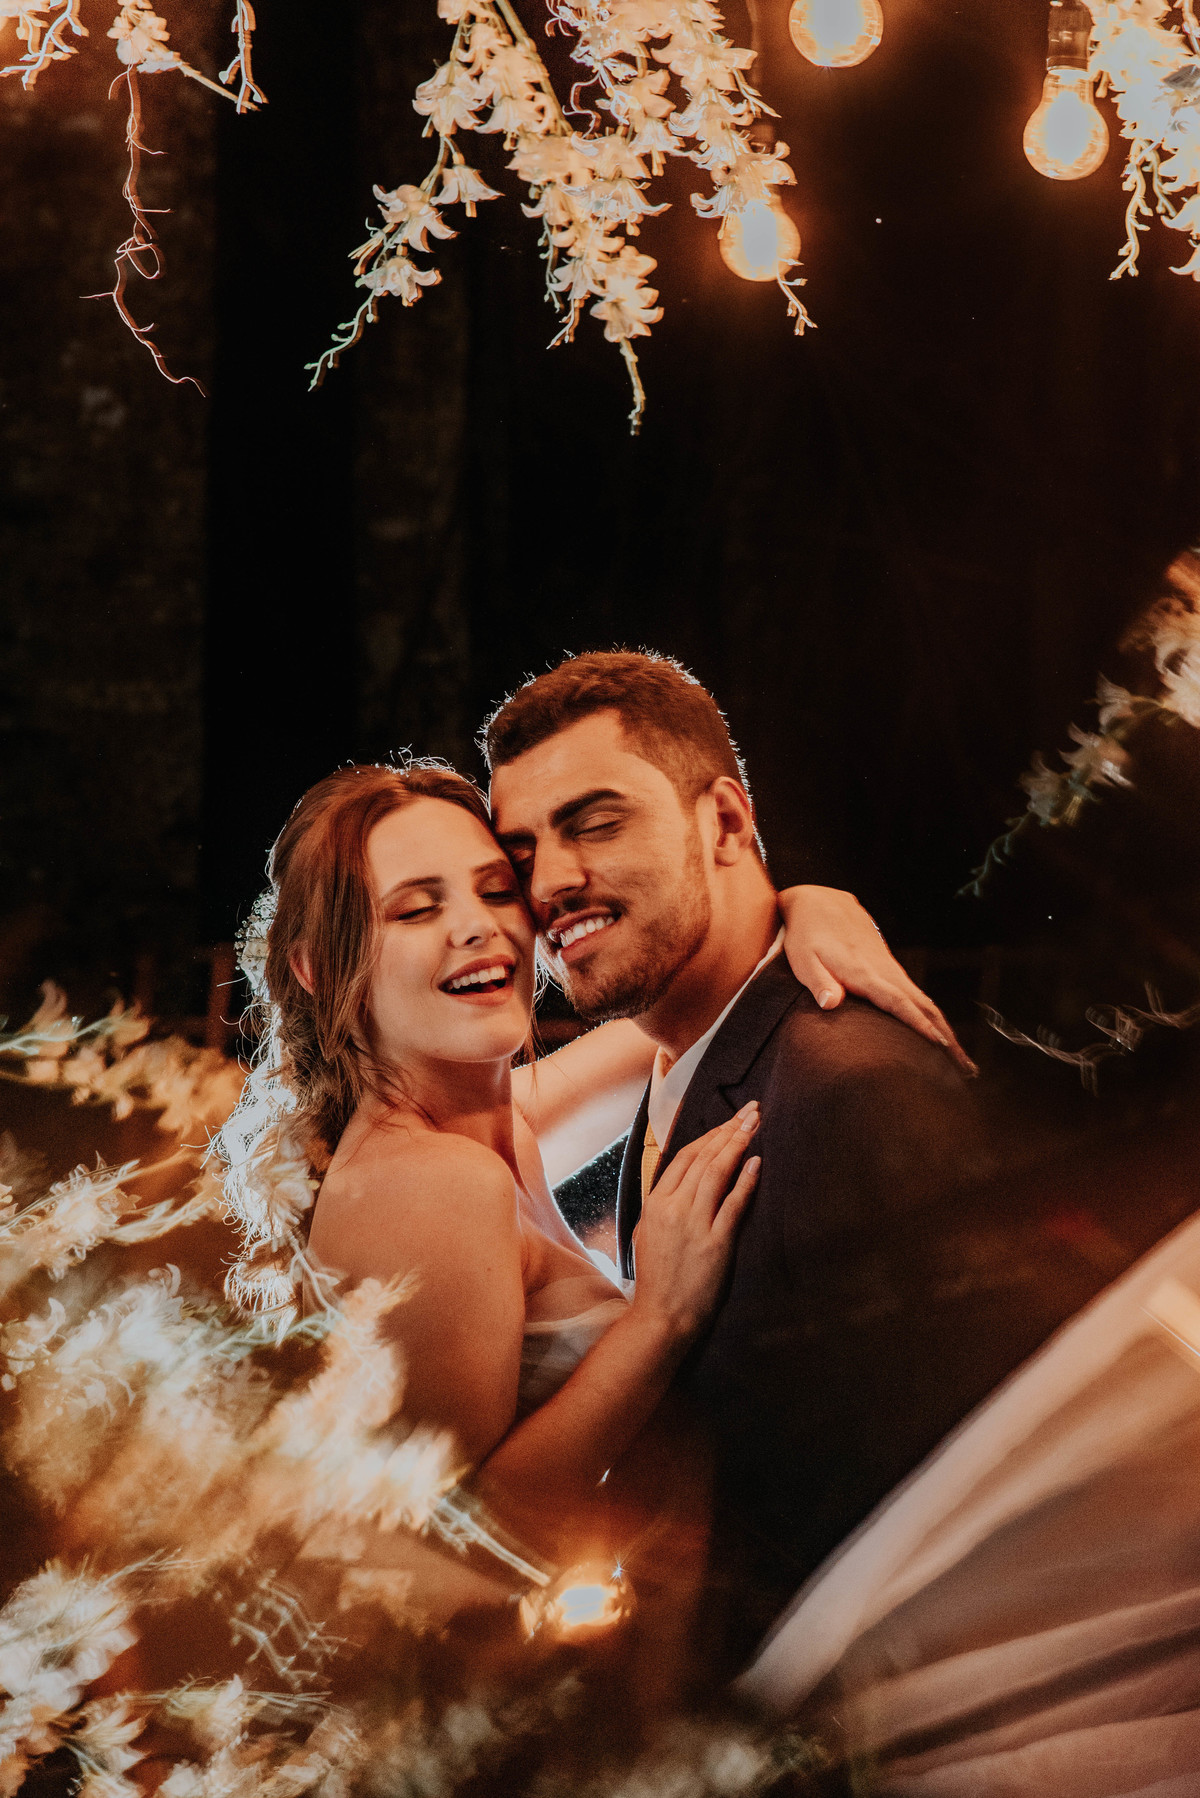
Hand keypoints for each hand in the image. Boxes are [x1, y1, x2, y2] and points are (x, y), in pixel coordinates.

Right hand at [630, 1104, 760, 1342]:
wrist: (662, 1317)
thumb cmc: (658, 1278)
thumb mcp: (648, 1233)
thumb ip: (663, 1204)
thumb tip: (682, 1179)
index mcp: (655, 1203)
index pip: (684, 1157)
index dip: (709, 1135)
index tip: (728, 1120)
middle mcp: (673, 1208)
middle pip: (704, 1158)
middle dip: (729, 1130)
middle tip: (751, 1110)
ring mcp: (694, 1224)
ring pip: (718, 1173)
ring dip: (739, 1144)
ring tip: (756, 1124)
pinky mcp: (716, 1243)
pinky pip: (733, 1204)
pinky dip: (746, 1180)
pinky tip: (757, 1162)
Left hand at [778, 885, 976, 1077]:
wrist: (821, 903)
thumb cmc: (807, 935)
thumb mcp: (803, 959)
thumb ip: (818, 981)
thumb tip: (831, 1003)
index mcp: (865, 973)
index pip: (898, 1003)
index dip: (919, 1025)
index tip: (940, 1047)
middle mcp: (885, 972)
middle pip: (925, 1007)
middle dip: (947, 1038)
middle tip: (967, 1070)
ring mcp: (891, 970)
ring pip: (926, 1003)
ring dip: (946, 1031)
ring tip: (962, 1061)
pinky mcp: (891, 970)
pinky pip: (918, 997)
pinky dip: (933, 1018)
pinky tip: (939, 1033)